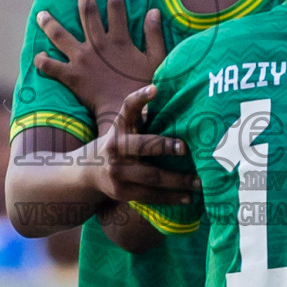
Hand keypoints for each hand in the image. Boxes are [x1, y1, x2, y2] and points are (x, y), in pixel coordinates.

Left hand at [33, 0, 167, 124]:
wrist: (125, 111)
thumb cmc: (143, 87)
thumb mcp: (157, 59)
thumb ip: (154, 34)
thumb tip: (153, 11)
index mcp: (118, 39)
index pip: (116, 10)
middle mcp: (97, 45)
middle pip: (87, 13)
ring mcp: (81, 59)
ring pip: (60, 35)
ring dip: (50, 23)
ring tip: (42, 14)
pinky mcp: (71, 75)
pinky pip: (50, 66)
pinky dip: (42, 61)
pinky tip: (39, 56)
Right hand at [87, 85, 197, 206]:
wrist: (88, 173)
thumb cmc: (120, 144)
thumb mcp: (125, 128)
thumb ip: (144, 118)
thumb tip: (176, 102)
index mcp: (119, 127)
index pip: (128, 108)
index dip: (140, 97)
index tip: (155, 89)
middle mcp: (115, 147)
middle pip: (143, 146)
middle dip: (164, 146)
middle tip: (186, 148)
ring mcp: (117, 171)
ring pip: (151, 176)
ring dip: (178, 181)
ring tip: (198, 183)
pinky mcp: (121, 191)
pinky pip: (150, 195)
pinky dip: (170, 197)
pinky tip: (187, 197)